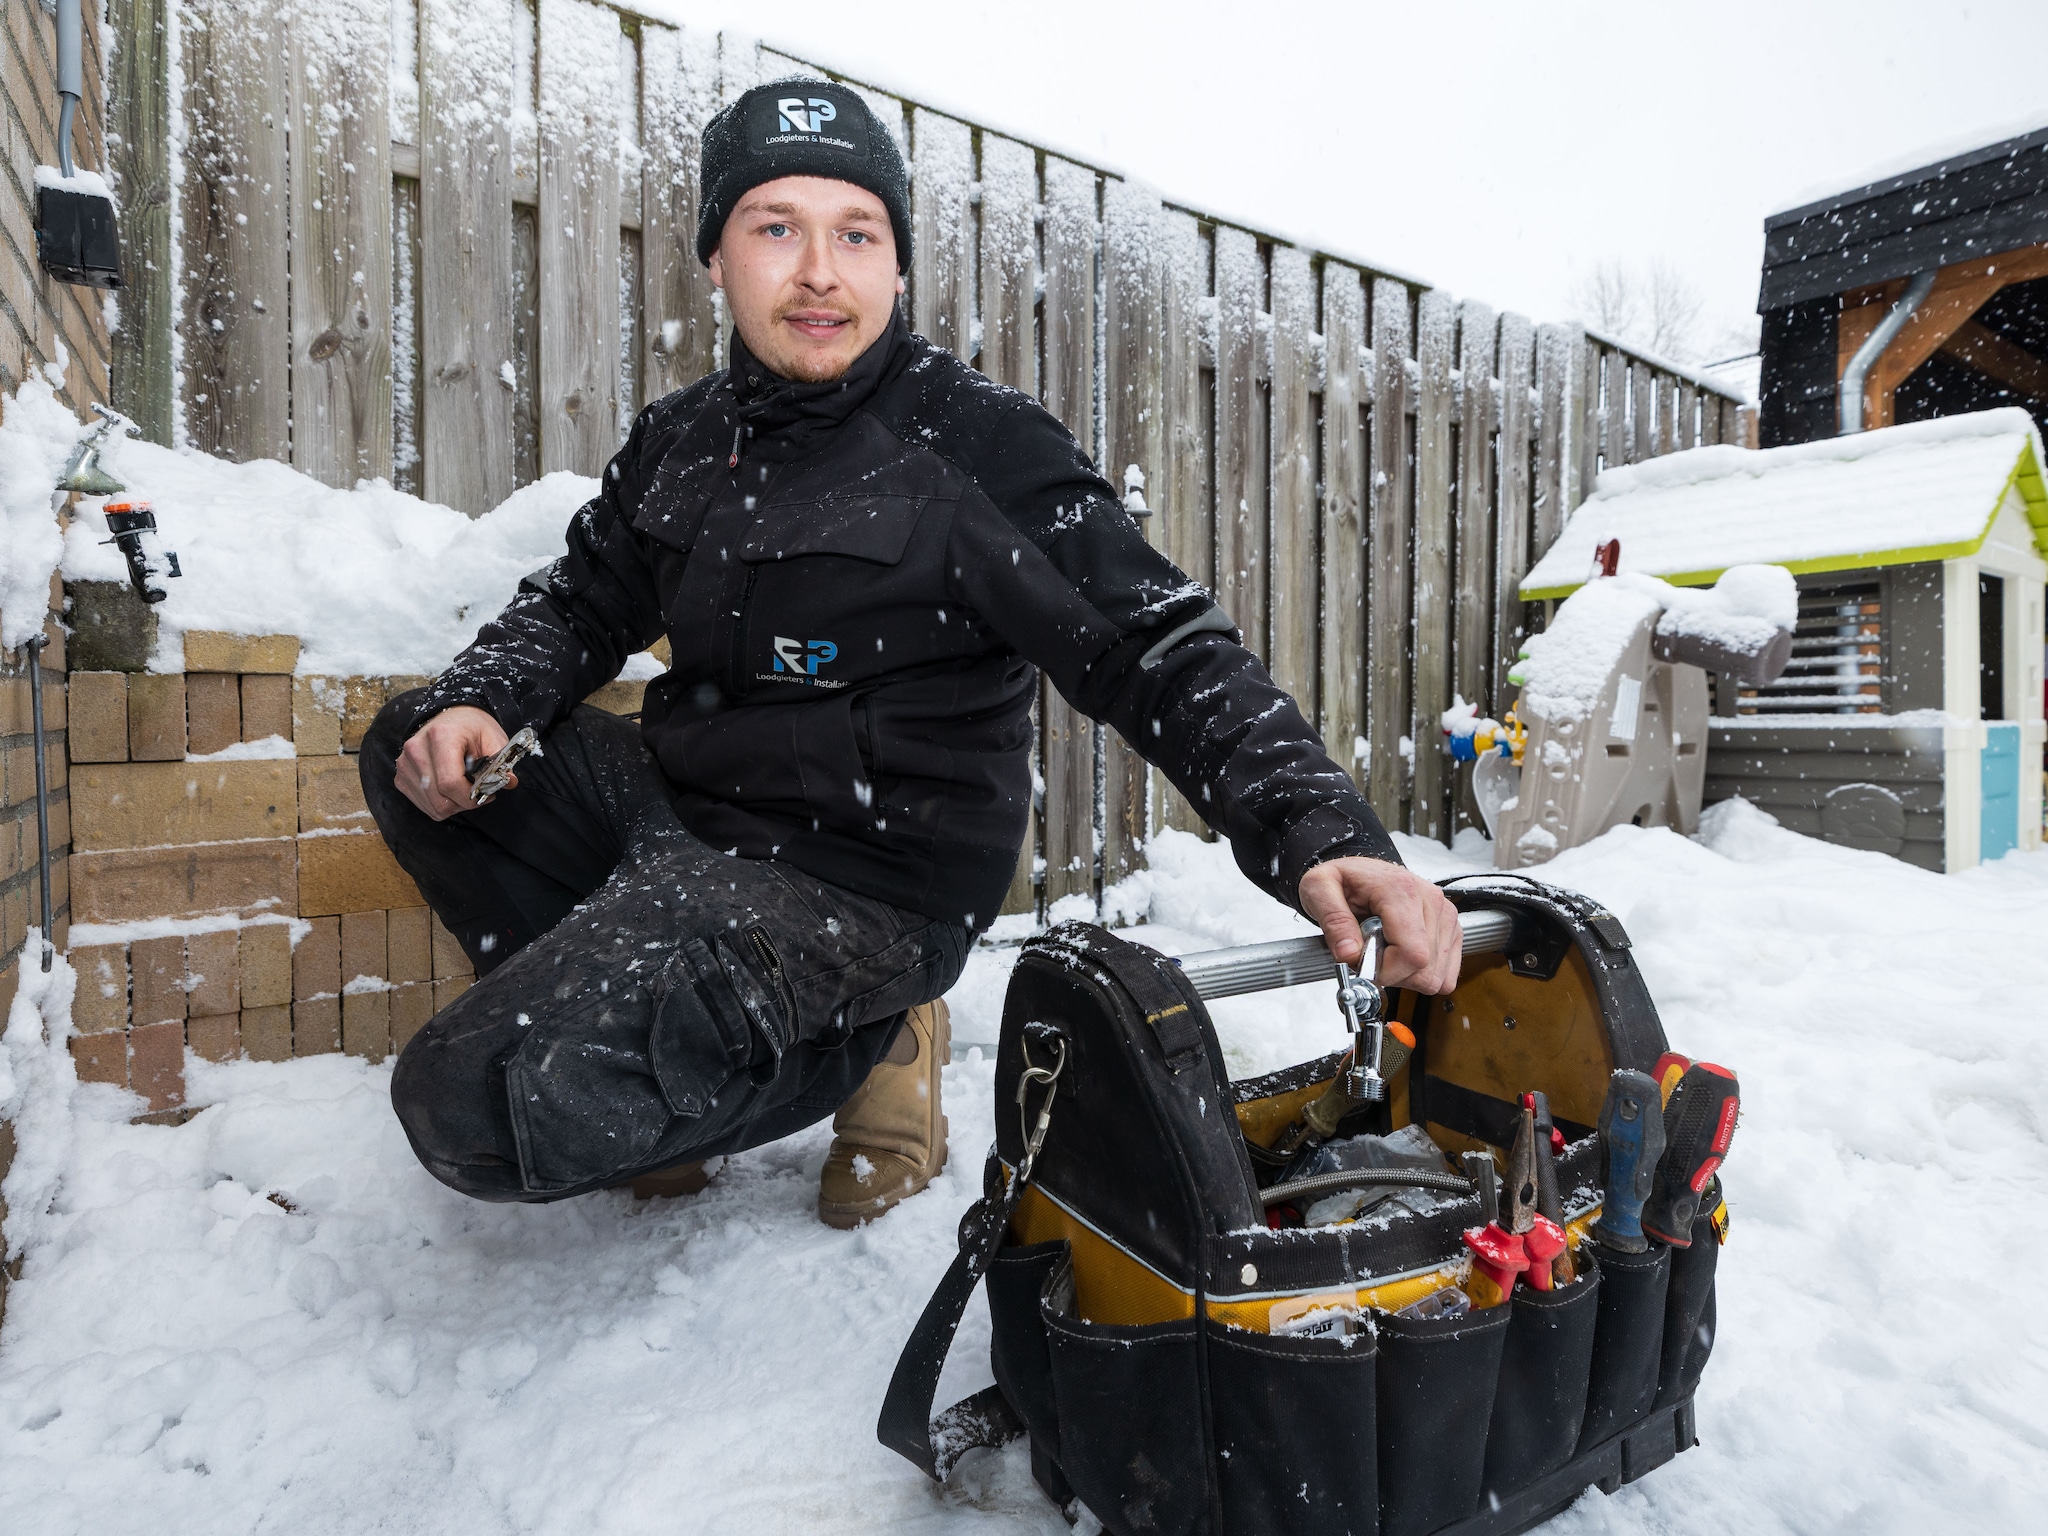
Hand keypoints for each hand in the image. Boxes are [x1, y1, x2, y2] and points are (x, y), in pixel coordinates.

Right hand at [395, 706, 509, 821]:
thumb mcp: (494, 738)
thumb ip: (501, 762)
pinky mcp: (401, 775)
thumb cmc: (473, 728)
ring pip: (432, 806)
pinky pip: (422, 805)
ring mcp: (405, 763)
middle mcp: (416, 749)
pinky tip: (450, 791)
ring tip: (464, 790)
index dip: (471, 797)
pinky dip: (440, 804)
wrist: (452, 717)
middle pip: (440, 799)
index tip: (487, 794)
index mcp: (440, 736)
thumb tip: (509, 782)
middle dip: (464, 804)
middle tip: (478, 793)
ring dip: (453, 806)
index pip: (450, 783)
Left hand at [1298, 857, 1462, 994]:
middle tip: (1371, 955)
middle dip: (1392, 975)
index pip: (1412, 954)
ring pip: (1435, 976)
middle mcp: (1431, 901)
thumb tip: (1349, 955)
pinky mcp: (1452, 929)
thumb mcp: (1319, 889)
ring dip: (1406, 975)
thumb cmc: (1343, 880)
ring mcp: (1445, 915)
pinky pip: (1446, 974)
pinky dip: (1422, 974)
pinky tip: (1402, 955)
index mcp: (1402, 890)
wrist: (1359, 871)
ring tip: (1385, 951)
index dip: (1386, 972)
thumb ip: (1333, 921)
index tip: (1363, 964)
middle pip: (1425, 969)